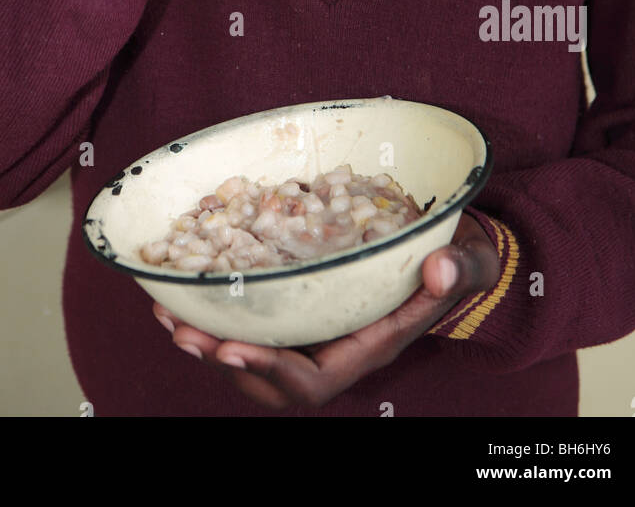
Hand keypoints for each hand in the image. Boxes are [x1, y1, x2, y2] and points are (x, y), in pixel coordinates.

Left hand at [152, 212, 499, 408]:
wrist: (450, 254)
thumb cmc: (456, 261)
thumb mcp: (466, 263)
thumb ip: (457, 270)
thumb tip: (438, 267)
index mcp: (367, 349)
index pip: (312, 380)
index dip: (269, 370)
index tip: (229, 350)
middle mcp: (333, 349)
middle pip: (268, 378)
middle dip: (220, 358)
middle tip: (181, 330)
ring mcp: (313, 331)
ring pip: (252, 355)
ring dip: (207, 339)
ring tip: (168, 313)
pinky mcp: (298, 308)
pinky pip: (251, 325)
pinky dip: (215, 313)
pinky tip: (183, 289)